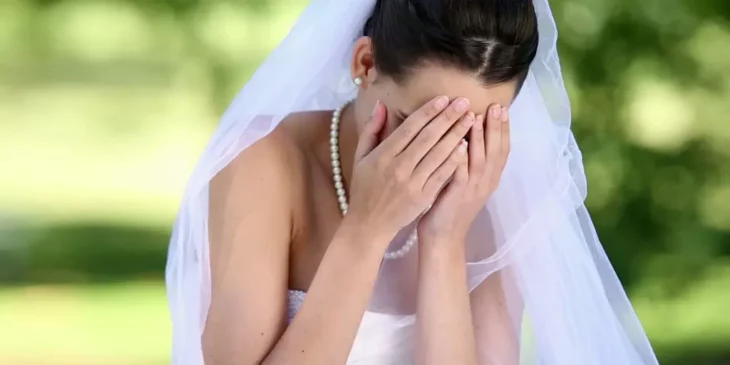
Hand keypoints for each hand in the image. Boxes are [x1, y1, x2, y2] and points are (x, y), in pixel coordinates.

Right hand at [343, 97, 475, 243]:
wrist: (368, 224)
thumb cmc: (364, 188)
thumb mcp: (360, 157)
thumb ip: (371, 130)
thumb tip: (382, 104)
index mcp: (383, 155)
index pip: (409, 128)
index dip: (428, 112)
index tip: (444, 99)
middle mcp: (398, 167)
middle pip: (428, 138)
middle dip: (448, 118)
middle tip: (464, 102)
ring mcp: (412, 183)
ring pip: (438, 154)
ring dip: (456, 134)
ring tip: (470, 119)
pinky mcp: (423, 197)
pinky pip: (442, 175)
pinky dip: (454, 160)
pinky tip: (466, 145)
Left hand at [417, 104, 509, 243]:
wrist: (443, 238)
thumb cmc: (449, 208)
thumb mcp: (465, 183)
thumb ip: (469, 162)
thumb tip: (468, 136)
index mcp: (489, 179)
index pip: (502, 150)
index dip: (504, 129)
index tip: (502, 107)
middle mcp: (485, 183)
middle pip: (496, 151)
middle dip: (497, 127)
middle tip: (497, 106)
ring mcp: (472, 190)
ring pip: (481, 160)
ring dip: (481, 137)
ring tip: (478, 116)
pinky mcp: (457, 196)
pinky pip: (461, 173)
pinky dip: (462, 157)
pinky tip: (460, 141)